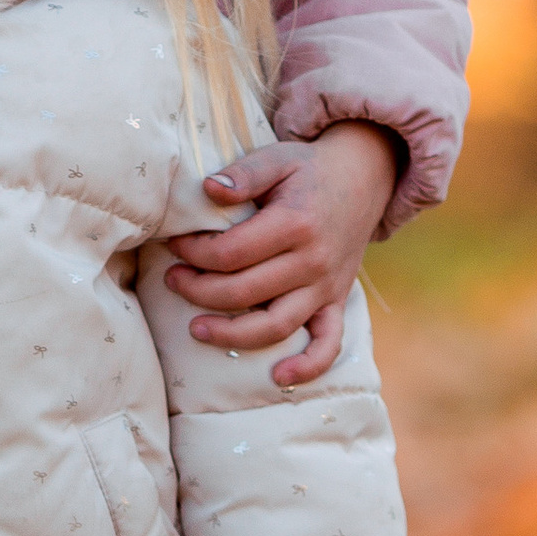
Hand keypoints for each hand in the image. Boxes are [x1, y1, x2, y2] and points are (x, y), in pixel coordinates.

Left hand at [169, 121, 397, 384]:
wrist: (364, 177)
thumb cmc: (309, 169)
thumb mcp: (277, 157)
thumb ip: (244, 174)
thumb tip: (208, 189)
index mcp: (294, 223)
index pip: (231, 253)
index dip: (194, 253)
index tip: (175, 244)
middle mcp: (312, 261)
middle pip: (244, 292)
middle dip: (198, 290)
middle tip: (172, 279)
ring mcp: (326, 286)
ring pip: (275, 325)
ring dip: (232, 334)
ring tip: (196, 328)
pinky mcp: (336, 302)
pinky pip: (328, 344)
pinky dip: (308, 366)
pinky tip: (278, 378)